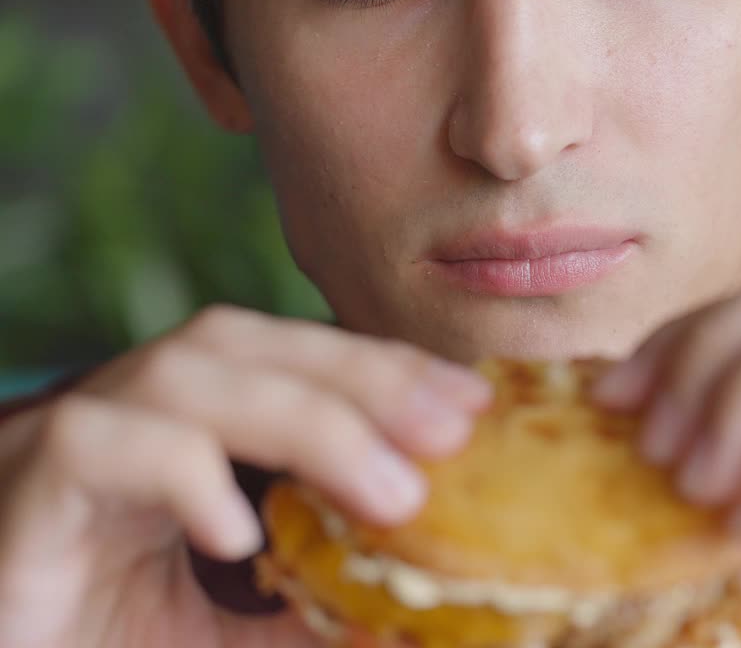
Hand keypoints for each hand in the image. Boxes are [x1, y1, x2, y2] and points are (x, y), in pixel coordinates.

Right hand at [0, 305, 490, 647]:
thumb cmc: (97, 642)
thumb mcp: (228, 637)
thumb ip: (310, 616)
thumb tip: (416, 623)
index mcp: (180, 430)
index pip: (289, 362)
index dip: (382, 367)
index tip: (475, 401)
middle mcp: (126, 415)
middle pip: (246, 344)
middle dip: (360, 376)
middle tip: (454, 430)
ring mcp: (69, 442)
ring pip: (183, 377)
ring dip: (302, 419)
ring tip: (390, 493)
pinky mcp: (25, 489)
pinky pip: (97, 445)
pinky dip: (180, 472)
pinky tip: (238, 535)